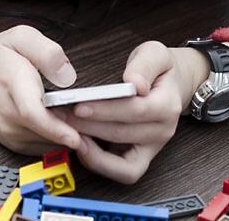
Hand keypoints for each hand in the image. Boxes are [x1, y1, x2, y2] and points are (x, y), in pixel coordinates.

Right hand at [0, 26, 81, 154]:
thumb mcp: (21, 37)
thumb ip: (47, 52)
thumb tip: (68, 76)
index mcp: (12, 84)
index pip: (31, 113)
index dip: (55, 128)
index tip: (76, 137)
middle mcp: (7, 114)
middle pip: (45, 132)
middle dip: (72, 129)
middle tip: (88, 115)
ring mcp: (8, 132)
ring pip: (47, 143)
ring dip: (66, 134)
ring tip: (75, 114)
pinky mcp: (12, 143)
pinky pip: (42, 147)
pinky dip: (56, 139)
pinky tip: (62, 122)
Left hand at [51, 41, 208, 183]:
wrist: (169, 85)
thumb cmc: (157, 70)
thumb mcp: (154, 54)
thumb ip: (144, 65)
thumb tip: (135, 82)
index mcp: (167, 104)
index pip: (136, 110)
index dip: (105, 110)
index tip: (79, 105)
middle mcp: (162, 130)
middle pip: (122, 134)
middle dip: (87, 126)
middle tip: (59, 115)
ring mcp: (152, 147)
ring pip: (121, 160)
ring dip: (90, 148)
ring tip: (66, 131)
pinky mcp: (142, 158)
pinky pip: (125, 172)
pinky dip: (102, 164)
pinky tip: (81, 146)